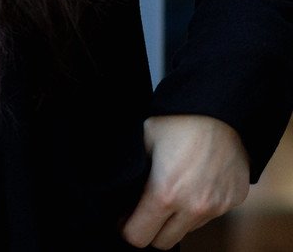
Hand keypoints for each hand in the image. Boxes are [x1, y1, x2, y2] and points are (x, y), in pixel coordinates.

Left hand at [120, 114, 249, 248]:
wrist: (220, 110)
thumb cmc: (176, 121)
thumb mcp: (141, 141)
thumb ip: (130, 172)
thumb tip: (116, 188)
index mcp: (164, 193)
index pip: (139, 236)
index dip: (126, 228)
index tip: (123, 217)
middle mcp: (193, 207)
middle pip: (163, 241)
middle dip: (150, 228)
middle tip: (143, 209)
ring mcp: (216, 207)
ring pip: (187, 229)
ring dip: (175, 219)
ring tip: (170, 192)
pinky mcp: (233, 202)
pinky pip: (209, 216)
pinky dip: (198, 207)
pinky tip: (193, 183)